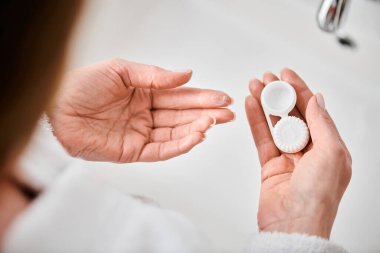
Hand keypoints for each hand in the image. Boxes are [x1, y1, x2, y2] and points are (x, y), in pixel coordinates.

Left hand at [48, 58, 233, 161]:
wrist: (55, 109)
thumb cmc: (81, 86)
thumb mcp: (121, 70)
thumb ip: (154, 75)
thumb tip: (187, 74)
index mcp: (144, 93)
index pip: (179, 96)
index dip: (202, 97)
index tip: (222, 97)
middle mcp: (145, 114)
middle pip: (182, 115)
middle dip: (206, 114)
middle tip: (227, 113)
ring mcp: (140, 134)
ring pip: (175, 133)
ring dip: (195, 129)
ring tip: (213, 123)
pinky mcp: (132, 151)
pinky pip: (160, 150)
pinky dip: (179, 145)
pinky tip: (195, 137)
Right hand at [245, 69, 350, 238]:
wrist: (293, 226)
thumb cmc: (317, 197)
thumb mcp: (331, 154)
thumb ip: (322, 123)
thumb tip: (317, 99)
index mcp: (330, 147)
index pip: (313, 111)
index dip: (300, 90)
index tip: (286, 75)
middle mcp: (310, 151)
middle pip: (292, 115)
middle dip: (279, 94)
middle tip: (267, 78)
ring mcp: (289, 158)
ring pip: (274, 124)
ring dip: (265, 104)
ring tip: (254, 87)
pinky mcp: (270, 165)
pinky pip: (261, 139)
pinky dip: (255, 121)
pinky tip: (249, 106)